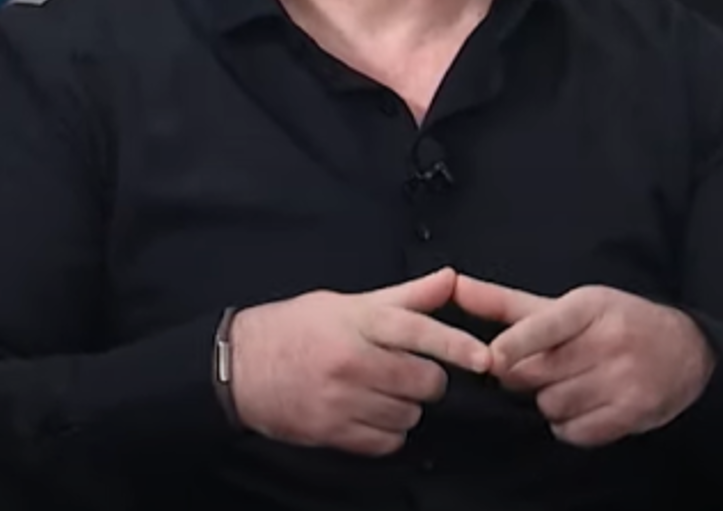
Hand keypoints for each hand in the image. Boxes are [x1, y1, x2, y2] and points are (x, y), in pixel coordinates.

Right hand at [227, 267, 492, 456]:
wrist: (238, 367)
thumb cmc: (295, 328)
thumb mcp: (346, 302)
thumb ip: (404, 296)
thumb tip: (450, 279)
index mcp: (358, 321)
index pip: (418, 330)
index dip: (455, 345)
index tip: (484, 358)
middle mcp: (352, 360)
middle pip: (422, 380)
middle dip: (428, 379)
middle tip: (411, 372)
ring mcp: (341, 399)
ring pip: (407, 414)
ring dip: (406, 407)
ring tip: (383, 391)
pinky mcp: (331, 431)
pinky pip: (384, 442)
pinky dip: (388, 432)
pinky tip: (372, 414)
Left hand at [452, 275, 713, 447]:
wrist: (687, 351)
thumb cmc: (617, 322)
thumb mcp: (570, 304)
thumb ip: (507, 302)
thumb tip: (455, 286)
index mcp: (590, 306)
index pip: (545, 326)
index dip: (515, 344)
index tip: (493, 358)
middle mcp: (609, 340)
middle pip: (537, 374)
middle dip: (527, 375)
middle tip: (542, 368)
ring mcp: (623, 379)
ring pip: (552, 404)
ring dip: (549, 401)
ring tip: (570, 384)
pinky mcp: (632, 413)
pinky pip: (575, 431)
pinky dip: (569, 425)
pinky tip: (583, 405)